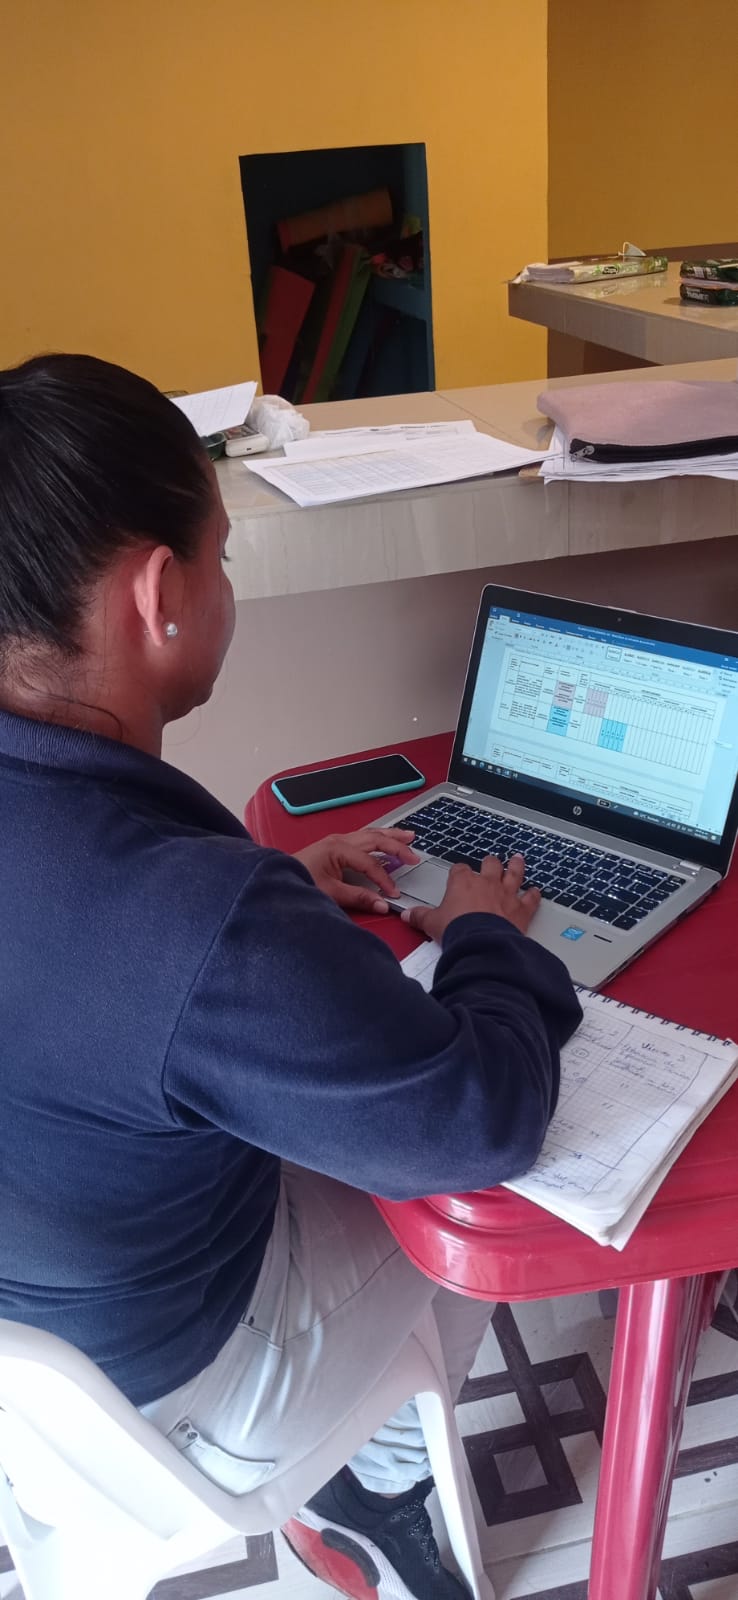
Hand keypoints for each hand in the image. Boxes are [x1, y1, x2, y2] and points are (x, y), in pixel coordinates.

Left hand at [294, 827, 418, 915]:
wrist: (275, 880)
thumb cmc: (297, 883)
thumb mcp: (329, 894)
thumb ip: (358, 898)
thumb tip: (382, 904)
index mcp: (338, 849)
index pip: (370, 863)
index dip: (384, 879)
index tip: (393, 893)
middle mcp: (339, 841)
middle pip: (375, 839)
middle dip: (397, 845)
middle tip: (415, 854)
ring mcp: (335, 841)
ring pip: (370, 834)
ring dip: (390, 836)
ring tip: (408, 836)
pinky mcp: (333, 846)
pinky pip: (362, 838)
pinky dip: (377, 838)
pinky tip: (384, 840)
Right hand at [402, 853, 540, 940]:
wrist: (481, 943)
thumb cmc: (457, 930)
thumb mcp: (432, 924)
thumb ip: (420, 917)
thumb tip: (408, 915)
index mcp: (463, 883)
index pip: (460, 870)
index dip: (459, 872)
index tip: (459, 875)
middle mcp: (486, 884)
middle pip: (490, 864)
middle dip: (491, 863)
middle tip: (491, 862)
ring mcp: (506, 894)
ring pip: (514, 874)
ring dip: (516, 867)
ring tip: (518, 860)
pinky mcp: (521, 909)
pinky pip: (530, 898)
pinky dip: (534, 895)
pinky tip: (536, 891)